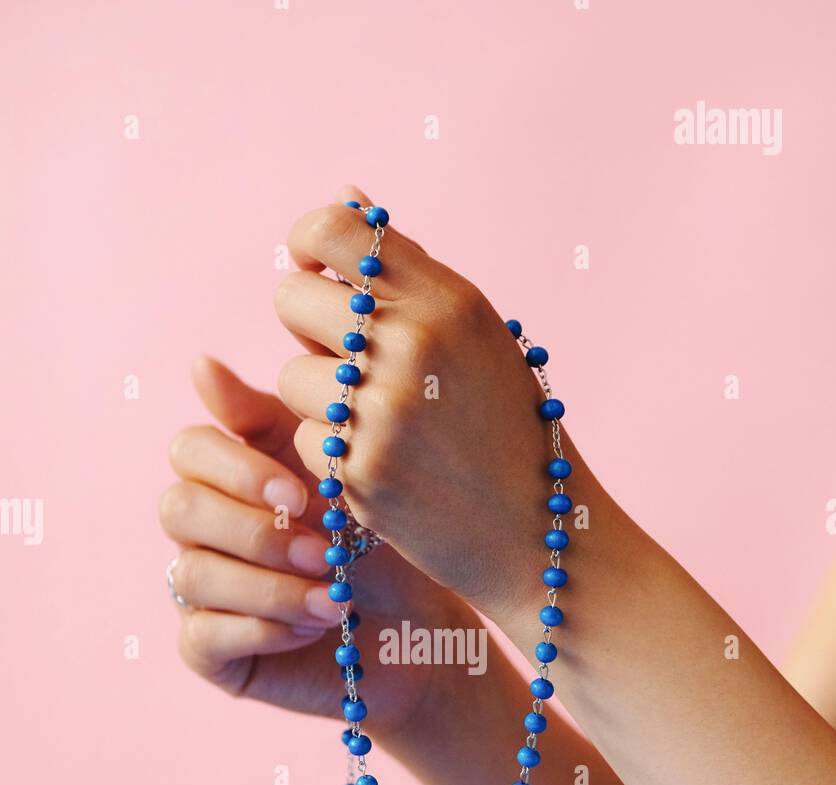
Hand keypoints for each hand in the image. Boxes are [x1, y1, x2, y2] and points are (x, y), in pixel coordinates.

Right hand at [159, 357, 471, 731]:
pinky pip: (202, 635)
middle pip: (179, 509)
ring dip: (269, 587)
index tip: (298, 493)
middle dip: (255, 532)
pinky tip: (313, 627)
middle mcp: (203, 532)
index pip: (190, 450)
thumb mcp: (339, 476)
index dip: (236, 469)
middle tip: (323, 552)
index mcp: (229, 477)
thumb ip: (273, 421)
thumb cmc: (382, 546)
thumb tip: (201, 364)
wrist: (420, 631)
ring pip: (192, 575)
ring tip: (334, 600)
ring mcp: (200, 592)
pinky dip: (262, 629)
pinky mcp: (209, 652)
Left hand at [274, 185, 576, 630]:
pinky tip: (384, 469)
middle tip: (348, 364)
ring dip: (322, 405)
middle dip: (307, 332)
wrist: (538, 533)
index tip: (315, 276)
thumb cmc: (505, 430)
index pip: (335, 230)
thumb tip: (344, 194)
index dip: (307, 246)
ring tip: (379, 428)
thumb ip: (408, 272)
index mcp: (448, 298)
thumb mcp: (476, 337)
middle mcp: (415, 342)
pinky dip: (334, 458)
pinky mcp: (361, 468)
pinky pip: (307, 438)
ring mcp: (385, 408)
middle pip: (291, 300)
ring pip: (292, 378)